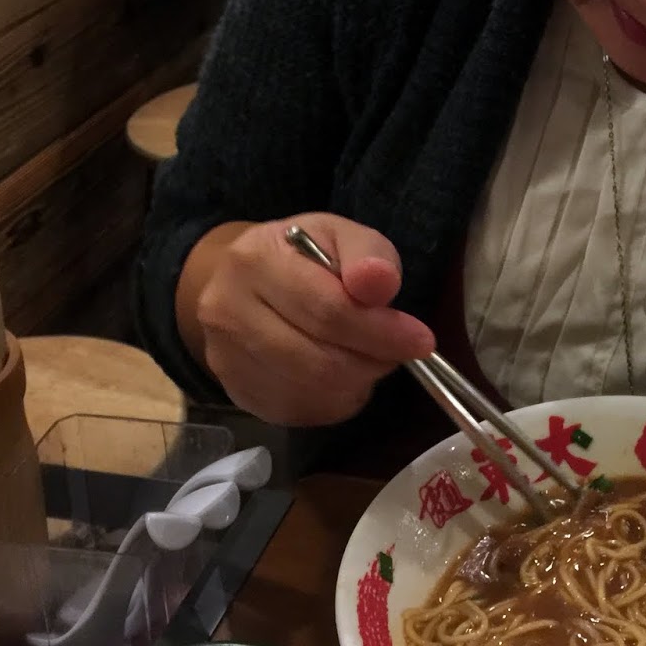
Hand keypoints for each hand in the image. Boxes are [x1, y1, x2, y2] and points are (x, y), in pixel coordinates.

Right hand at [187, 213, 434, 425]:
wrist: (239, 280)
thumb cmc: (299, 254)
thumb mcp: (338, 234)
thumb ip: (366, 253)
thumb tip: (381, 287)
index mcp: (255, 260)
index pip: (327, 309)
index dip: (380, 331)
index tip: (420, 340)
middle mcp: (227, 311)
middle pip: (318, 360)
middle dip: (372, 362)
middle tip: (398, 352)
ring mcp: (225, 358)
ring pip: (310, 392)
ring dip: (356, 383)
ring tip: (370, 359)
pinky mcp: (236, 393)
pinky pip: (299, 412)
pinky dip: (335, 401)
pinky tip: (344, 377)